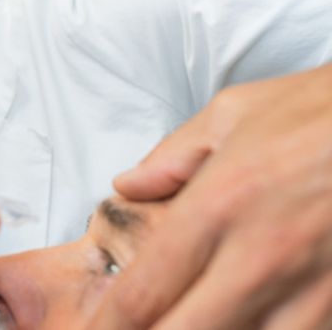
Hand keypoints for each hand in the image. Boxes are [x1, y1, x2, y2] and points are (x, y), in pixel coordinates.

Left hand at [89, 64, 331, 328]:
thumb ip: (170, 158)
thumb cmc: (322, 112)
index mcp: (216, 208)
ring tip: (194, 323)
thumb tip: (126, 186)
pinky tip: (248, 322)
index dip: (110, 325)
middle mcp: (258, 257)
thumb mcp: (233, 114)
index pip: (143, 292)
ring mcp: (310, 288)